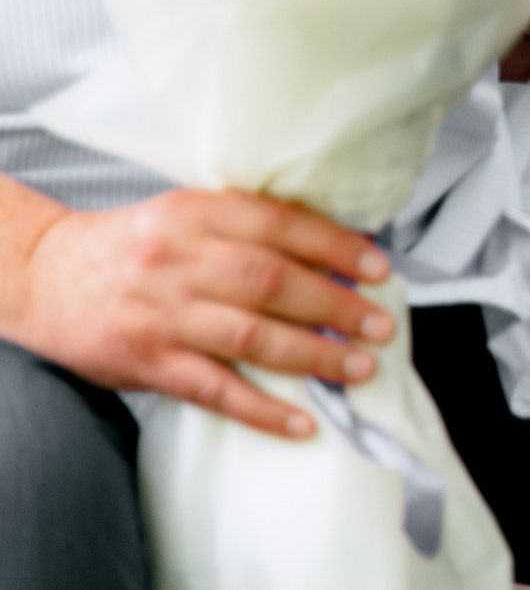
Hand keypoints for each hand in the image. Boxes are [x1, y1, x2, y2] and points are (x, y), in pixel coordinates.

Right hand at [0, 191, 393, 437]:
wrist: (45, 276)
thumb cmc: (132, 247)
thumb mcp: (187, 214)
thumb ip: (248, 226)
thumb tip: (333, 251)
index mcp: (196, 214)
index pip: (280, 225)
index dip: (336, 247)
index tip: (379, 268)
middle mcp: (180, 261)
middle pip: (272, 282)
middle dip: (336, 305)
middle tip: (380, 325)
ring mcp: (163, 314)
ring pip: (251, 336)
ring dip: (314, 356)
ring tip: (357, 368)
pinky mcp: (147, 362)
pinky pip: (214, 389)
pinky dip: (262, 409)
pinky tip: (301, 420)